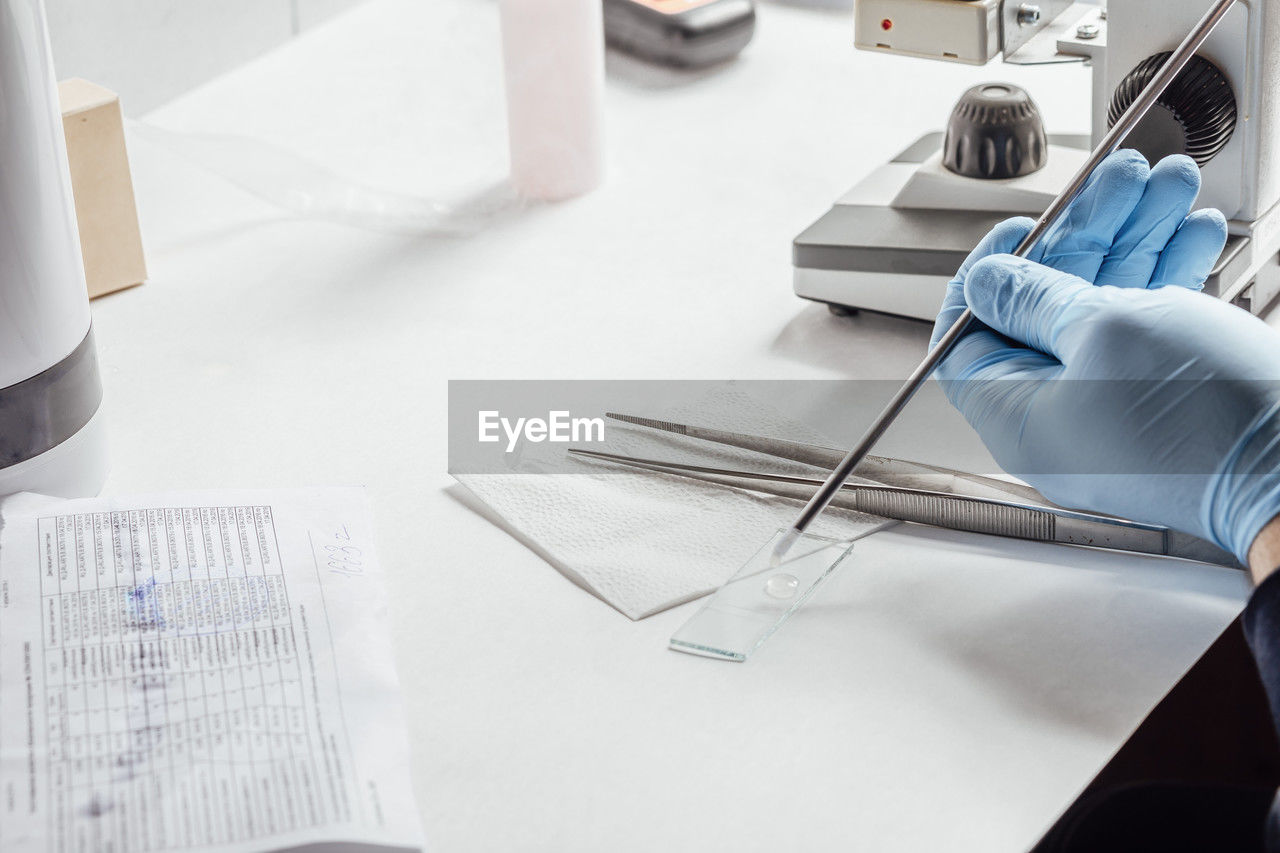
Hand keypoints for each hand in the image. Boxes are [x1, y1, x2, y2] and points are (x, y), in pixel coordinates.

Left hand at [930, 152, 1279, 562]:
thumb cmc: (1203, 417)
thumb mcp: (1104, 329)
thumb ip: (1036, 298)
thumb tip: (987, 283)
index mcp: (1016, 413)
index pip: (968, 335)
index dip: (991, 274)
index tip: (1025, 226)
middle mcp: (1056, 416)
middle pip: (1047, 309)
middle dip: (1091, 233)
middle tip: (1124, 179)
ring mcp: (1112, 410)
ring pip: (1107, 308)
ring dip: (1138, 240)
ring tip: (1172, 185)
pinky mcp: (1163, 401)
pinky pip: (1149, 332)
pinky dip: (1168, 278)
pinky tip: (1194, 232)